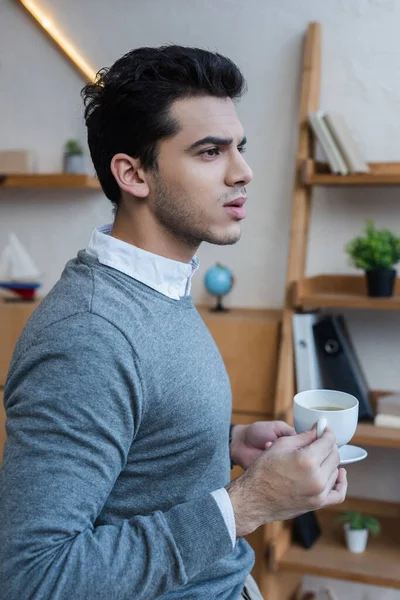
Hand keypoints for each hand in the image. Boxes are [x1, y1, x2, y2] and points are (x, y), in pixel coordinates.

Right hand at [226, 428, 346, 536]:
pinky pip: (338, 493)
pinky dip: (341, 482)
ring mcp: (319, 493)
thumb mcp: (280, 445)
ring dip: (330, 461)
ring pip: (336, 471)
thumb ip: (303, 437)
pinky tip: (338, 474)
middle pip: (334, 455)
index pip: (328, 441)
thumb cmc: (262, 470)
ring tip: (320, 456)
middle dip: (329, 445)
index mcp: (307, 460)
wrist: (254, 498)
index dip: (327, 432)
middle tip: (320, 440)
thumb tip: (318, 430)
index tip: (324, 429)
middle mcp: (317, 477)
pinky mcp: (318, 504)